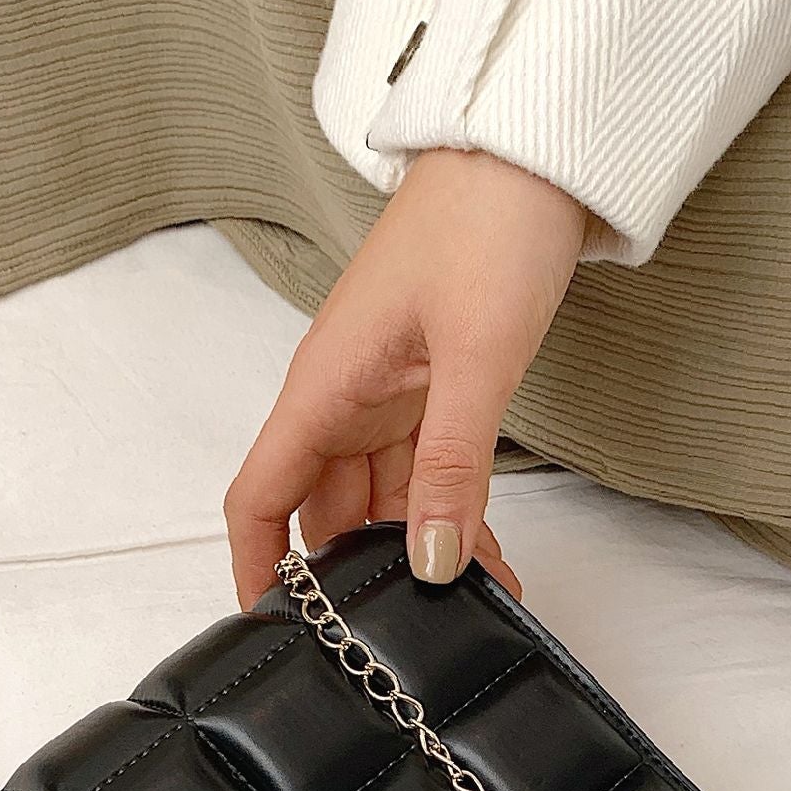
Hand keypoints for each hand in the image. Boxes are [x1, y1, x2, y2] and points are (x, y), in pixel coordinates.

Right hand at [224, 149, 584, 605]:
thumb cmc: (486, 227)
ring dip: (418, 550)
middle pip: (325, 514)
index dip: (256, 569)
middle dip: (358, 576)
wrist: (534, 155)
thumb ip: (453, 468)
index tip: (272, 629)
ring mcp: (384, 398)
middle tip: (402, 635)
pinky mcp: (427, 391)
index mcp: (322, 389)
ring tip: (469, 603)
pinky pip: (425, 474)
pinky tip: (487, 555)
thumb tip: (433, 563)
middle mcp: (341, 401)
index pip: (259, 499)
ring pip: (381, 501)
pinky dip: (451, 515)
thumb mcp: (475, 359)